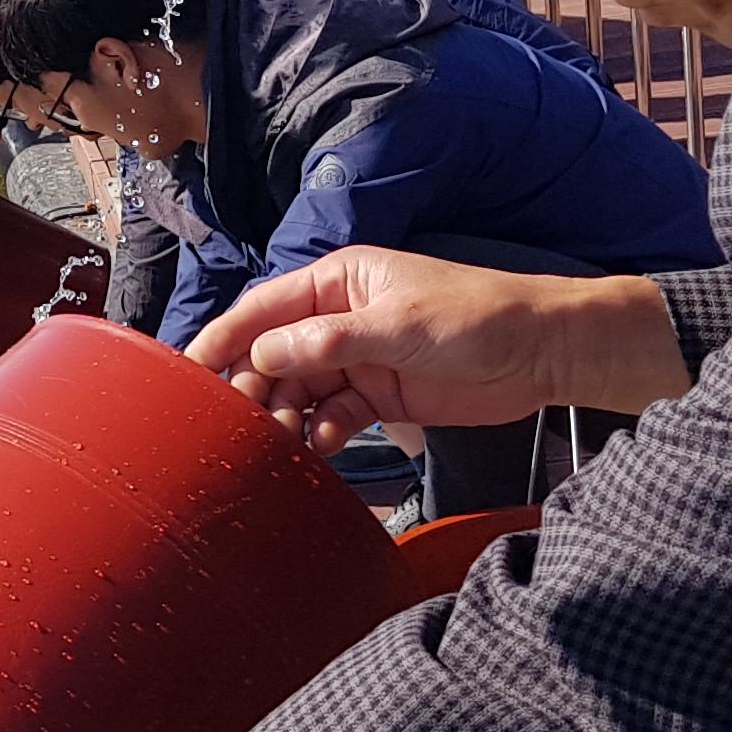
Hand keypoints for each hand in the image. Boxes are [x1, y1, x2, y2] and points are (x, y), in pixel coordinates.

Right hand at [187, 249, 694, 451]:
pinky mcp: (380, 397)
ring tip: (276, 442)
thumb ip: (328, 342)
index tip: (189, 369)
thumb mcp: (398, 325)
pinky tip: (314, 449)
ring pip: (299, 389)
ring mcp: (358, 360)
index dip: (224, 337)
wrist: (542, 353)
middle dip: (253, 386)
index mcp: (338, 282)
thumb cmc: (476, 318)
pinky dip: (319, 434)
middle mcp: (339, 319)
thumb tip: (262, 353)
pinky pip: (332, 416)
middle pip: (274, 354)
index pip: (264, 308)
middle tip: (234, 424)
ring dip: (284, 415)